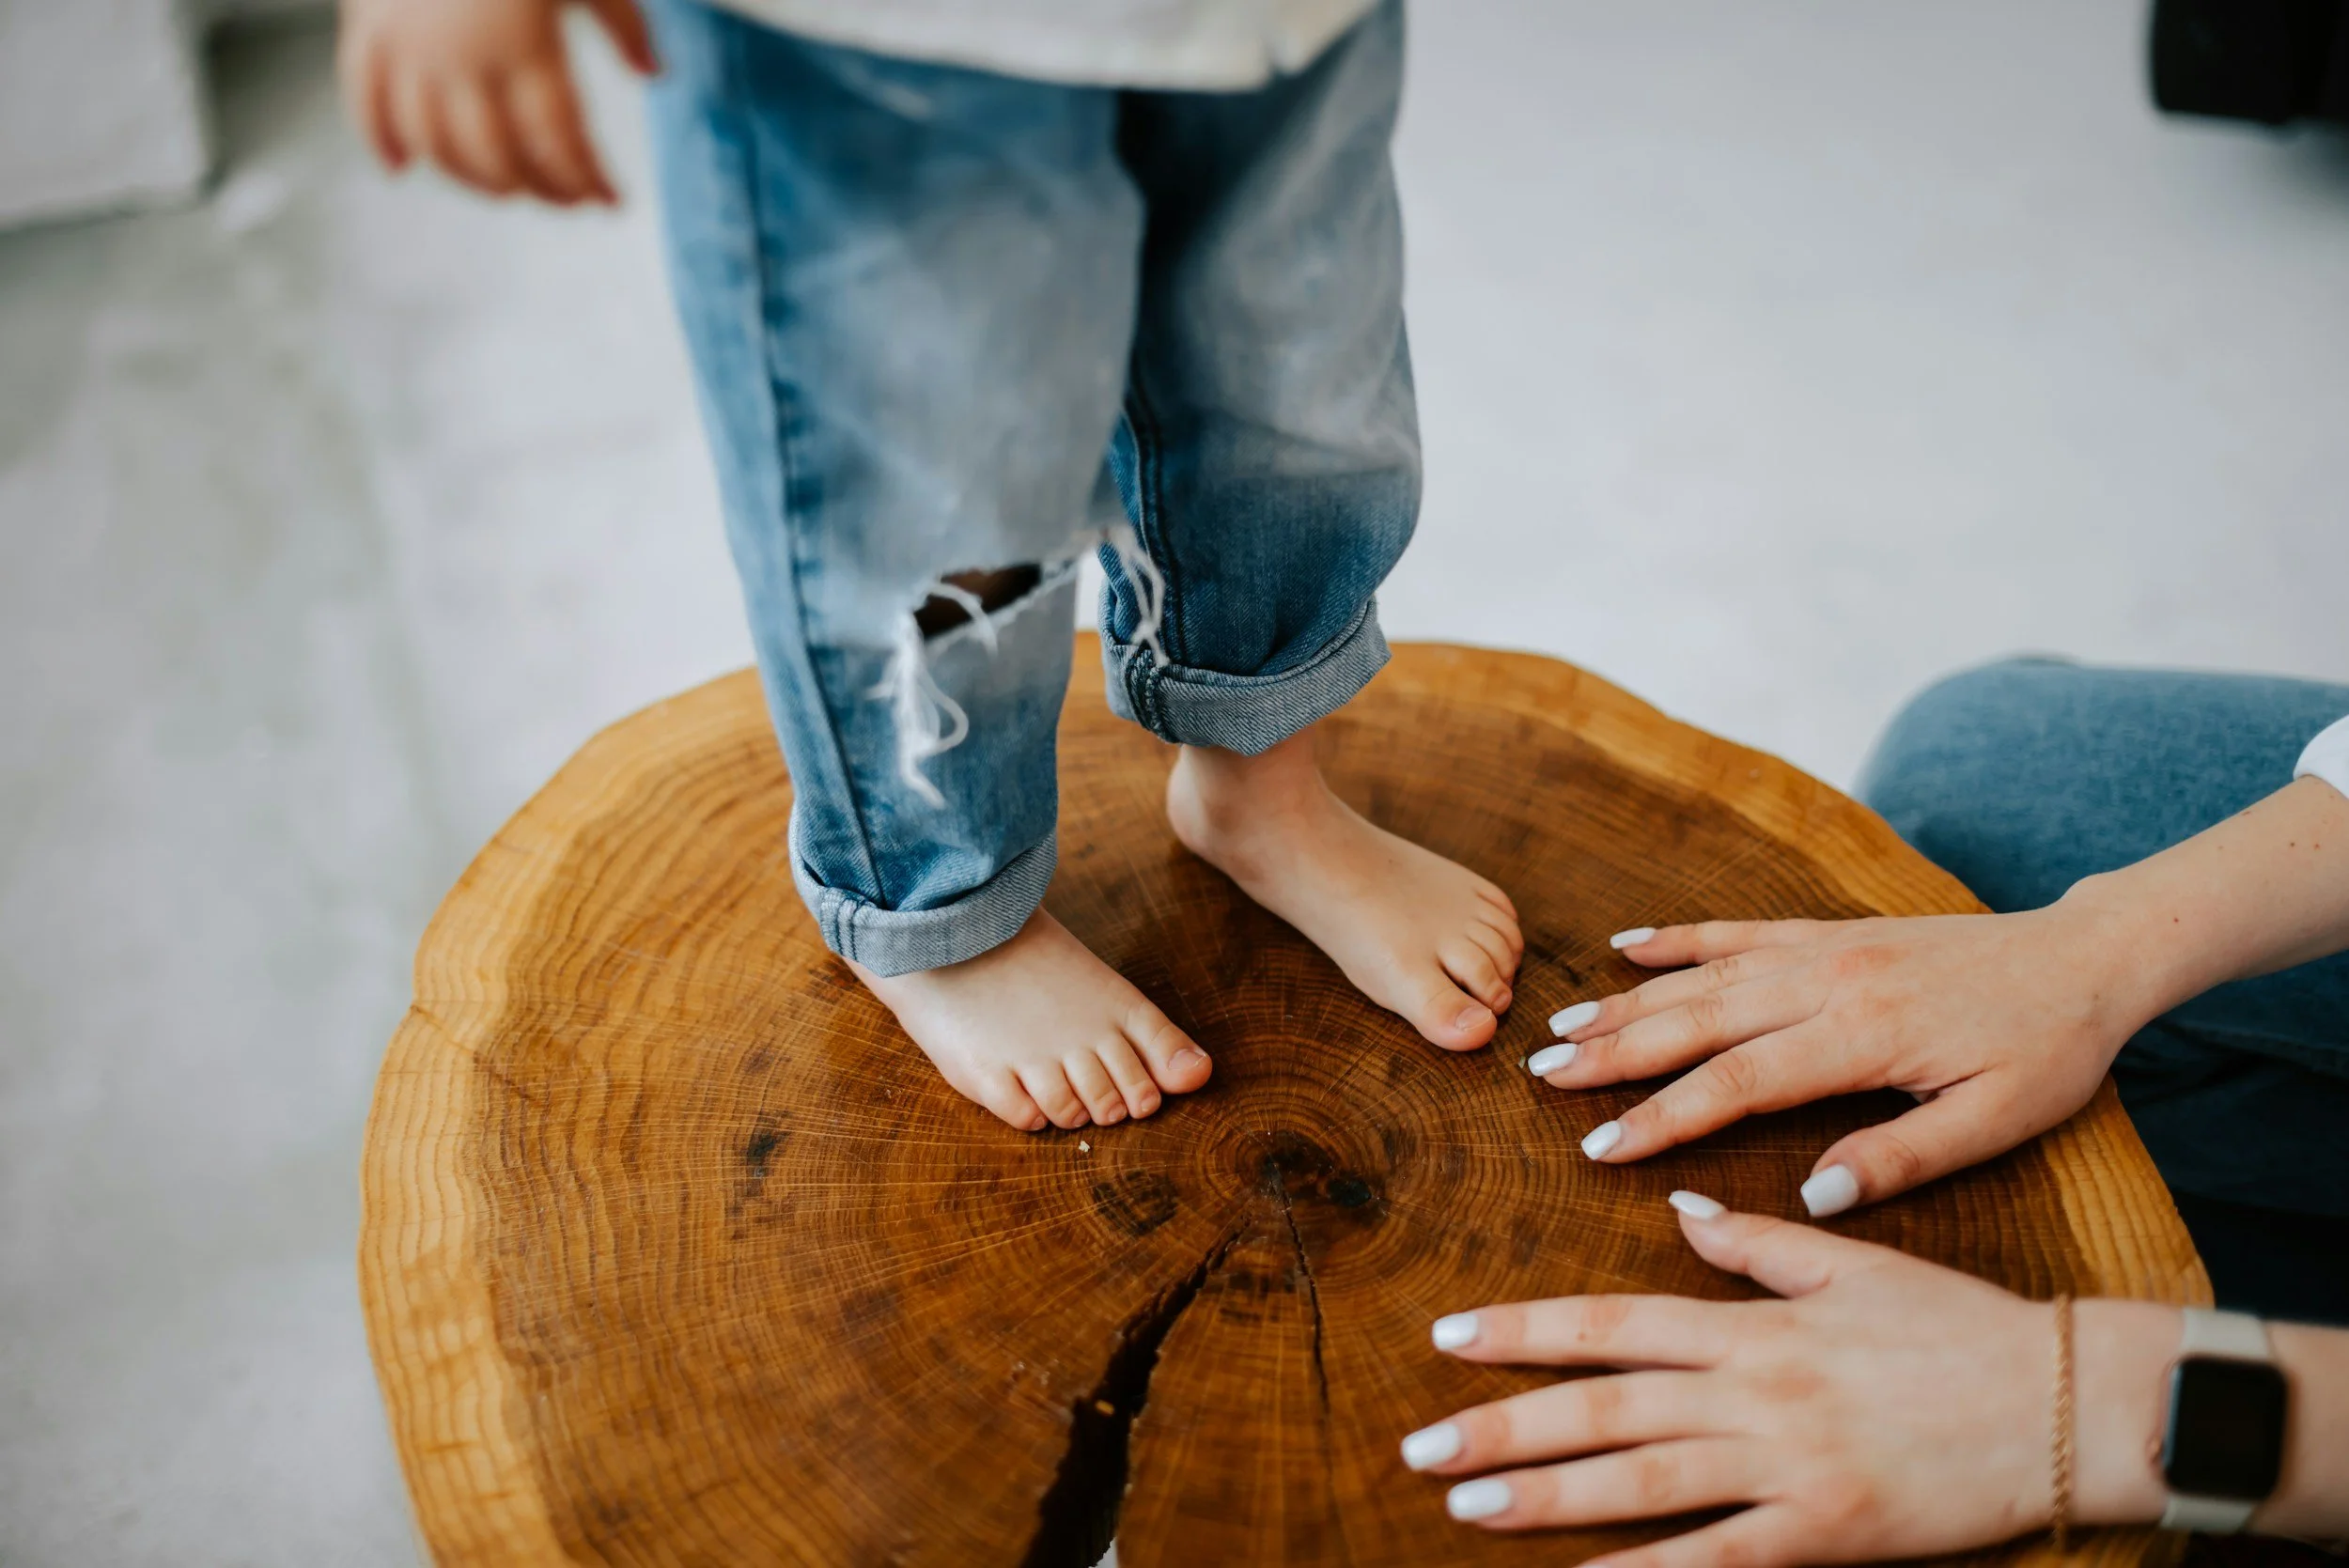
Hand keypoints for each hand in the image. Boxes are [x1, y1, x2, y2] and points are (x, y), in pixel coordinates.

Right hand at [337, 0, 655, 204]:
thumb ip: (623, 25)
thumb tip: (654, 75)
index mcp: (522, 45)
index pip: (559, 141)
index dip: (586, 180)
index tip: (608, 200)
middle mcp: (461, 58)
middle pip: (497, 156)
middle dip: (538, 188)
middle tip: (565, 198)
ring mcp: (407, 49)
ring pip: (433, 143)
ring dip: (471, 179)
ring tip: (505, 188)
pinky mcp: (365, 28)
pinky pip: (361, 99)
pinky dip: (379, 139)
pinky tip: (402, 168)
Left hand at [1404, 1197, 2172, 1563]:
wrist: (2061, 1404)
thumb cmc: (1957, 1329)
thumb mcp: (1852, 1263)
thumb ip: (1755, 1243)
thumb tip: (1680, 1209)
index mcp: (1751, 1325)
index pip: (1611, 1323)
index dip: (1524, 1333)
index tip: (1449, 1338)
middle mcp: (1753, 1392)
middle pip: (1604, 1408)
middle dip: (1505, 1425)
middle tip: (1421, 1447)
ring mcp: (1786, 1467)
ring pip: (1642, 1483)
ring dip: (1547, 1495)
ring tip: (1468, 1504)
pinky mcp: (1824, 1533)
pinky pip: (1719, 1560)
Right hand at [1533, 904, 2154, 1214]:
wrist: (2087, 957)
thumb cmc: (2049, 1051)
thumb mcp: (1997, 1122)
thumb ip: (1902, 1158)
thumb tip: (1811, 1196)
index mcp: (1864, 1037)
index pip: (1739, 1083)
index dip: (1664, 1116)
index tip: (1601, 1146)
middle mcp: (1829, 983)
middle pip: (1698, 1021)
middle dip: (1615, 1052)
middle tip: (1543, 1076)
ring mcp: (1825, 949)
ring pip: (1704, 977)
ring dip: (1628, 1003)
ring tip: (1561, 1029)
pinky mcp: (1831, 932)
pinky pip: (1738, 932)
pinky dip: (1678, 939)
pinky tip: (1625, 948)